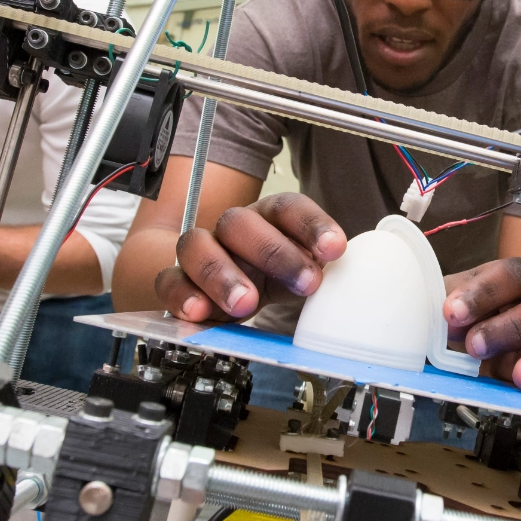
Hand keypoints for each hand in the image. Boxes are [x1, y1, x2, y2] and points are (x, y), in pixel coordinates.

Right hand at [156, 193, 345, 321]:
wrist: (212, 286)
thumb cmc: (266, 275)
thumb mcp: (296, 272)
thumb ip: (315, 271)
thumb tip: (352, 283)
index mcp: (268, 218)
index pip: (287, 207)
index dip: (312, 225)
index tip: (335, 249)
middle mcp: (232, 229)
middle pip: (241, 222)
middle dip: (275, 252)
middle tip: (306, 283)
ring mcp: (200, 251)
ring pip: (198, 246)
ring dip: (223, 275)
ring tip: (247, 304)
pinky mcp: (174, 280)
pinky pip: (168, 281)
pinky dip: (182, 296)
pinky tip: (199, 313)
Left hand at [444, 259, 520, 394]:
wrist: (514, 342)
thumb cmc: (480, 320)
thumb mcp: (458, 309)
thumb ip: (444, 313)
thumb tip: (414, 325)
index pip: (513, 275)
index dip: (484, 292)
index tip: (452, 312)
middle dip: (513, 327)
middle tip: (476, 346)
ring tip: (519, 377)